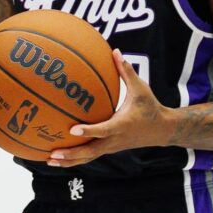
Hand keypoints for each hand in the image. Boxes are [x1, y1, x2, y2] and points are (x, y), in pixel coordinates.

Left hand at [49, 51, 165, 167]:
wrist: (162, 130)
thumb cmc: (150, 107)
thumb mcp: (141, 89)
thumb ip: (126, 71)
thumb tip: (115, 51)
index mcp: (122, 125)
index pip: (103, 130)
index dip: (89, 131)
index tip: (72, 130)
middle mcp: (114, 139)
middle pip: (91, 152)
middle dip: (71, 154)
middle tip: (52, 154)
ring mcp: (111, 147)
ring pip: (88, 157)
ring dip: (70, 161)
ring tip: (49, 160)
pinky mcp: (109, 149)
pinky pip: (90, 156)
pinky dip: (76, 158)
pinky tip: (60, 157)